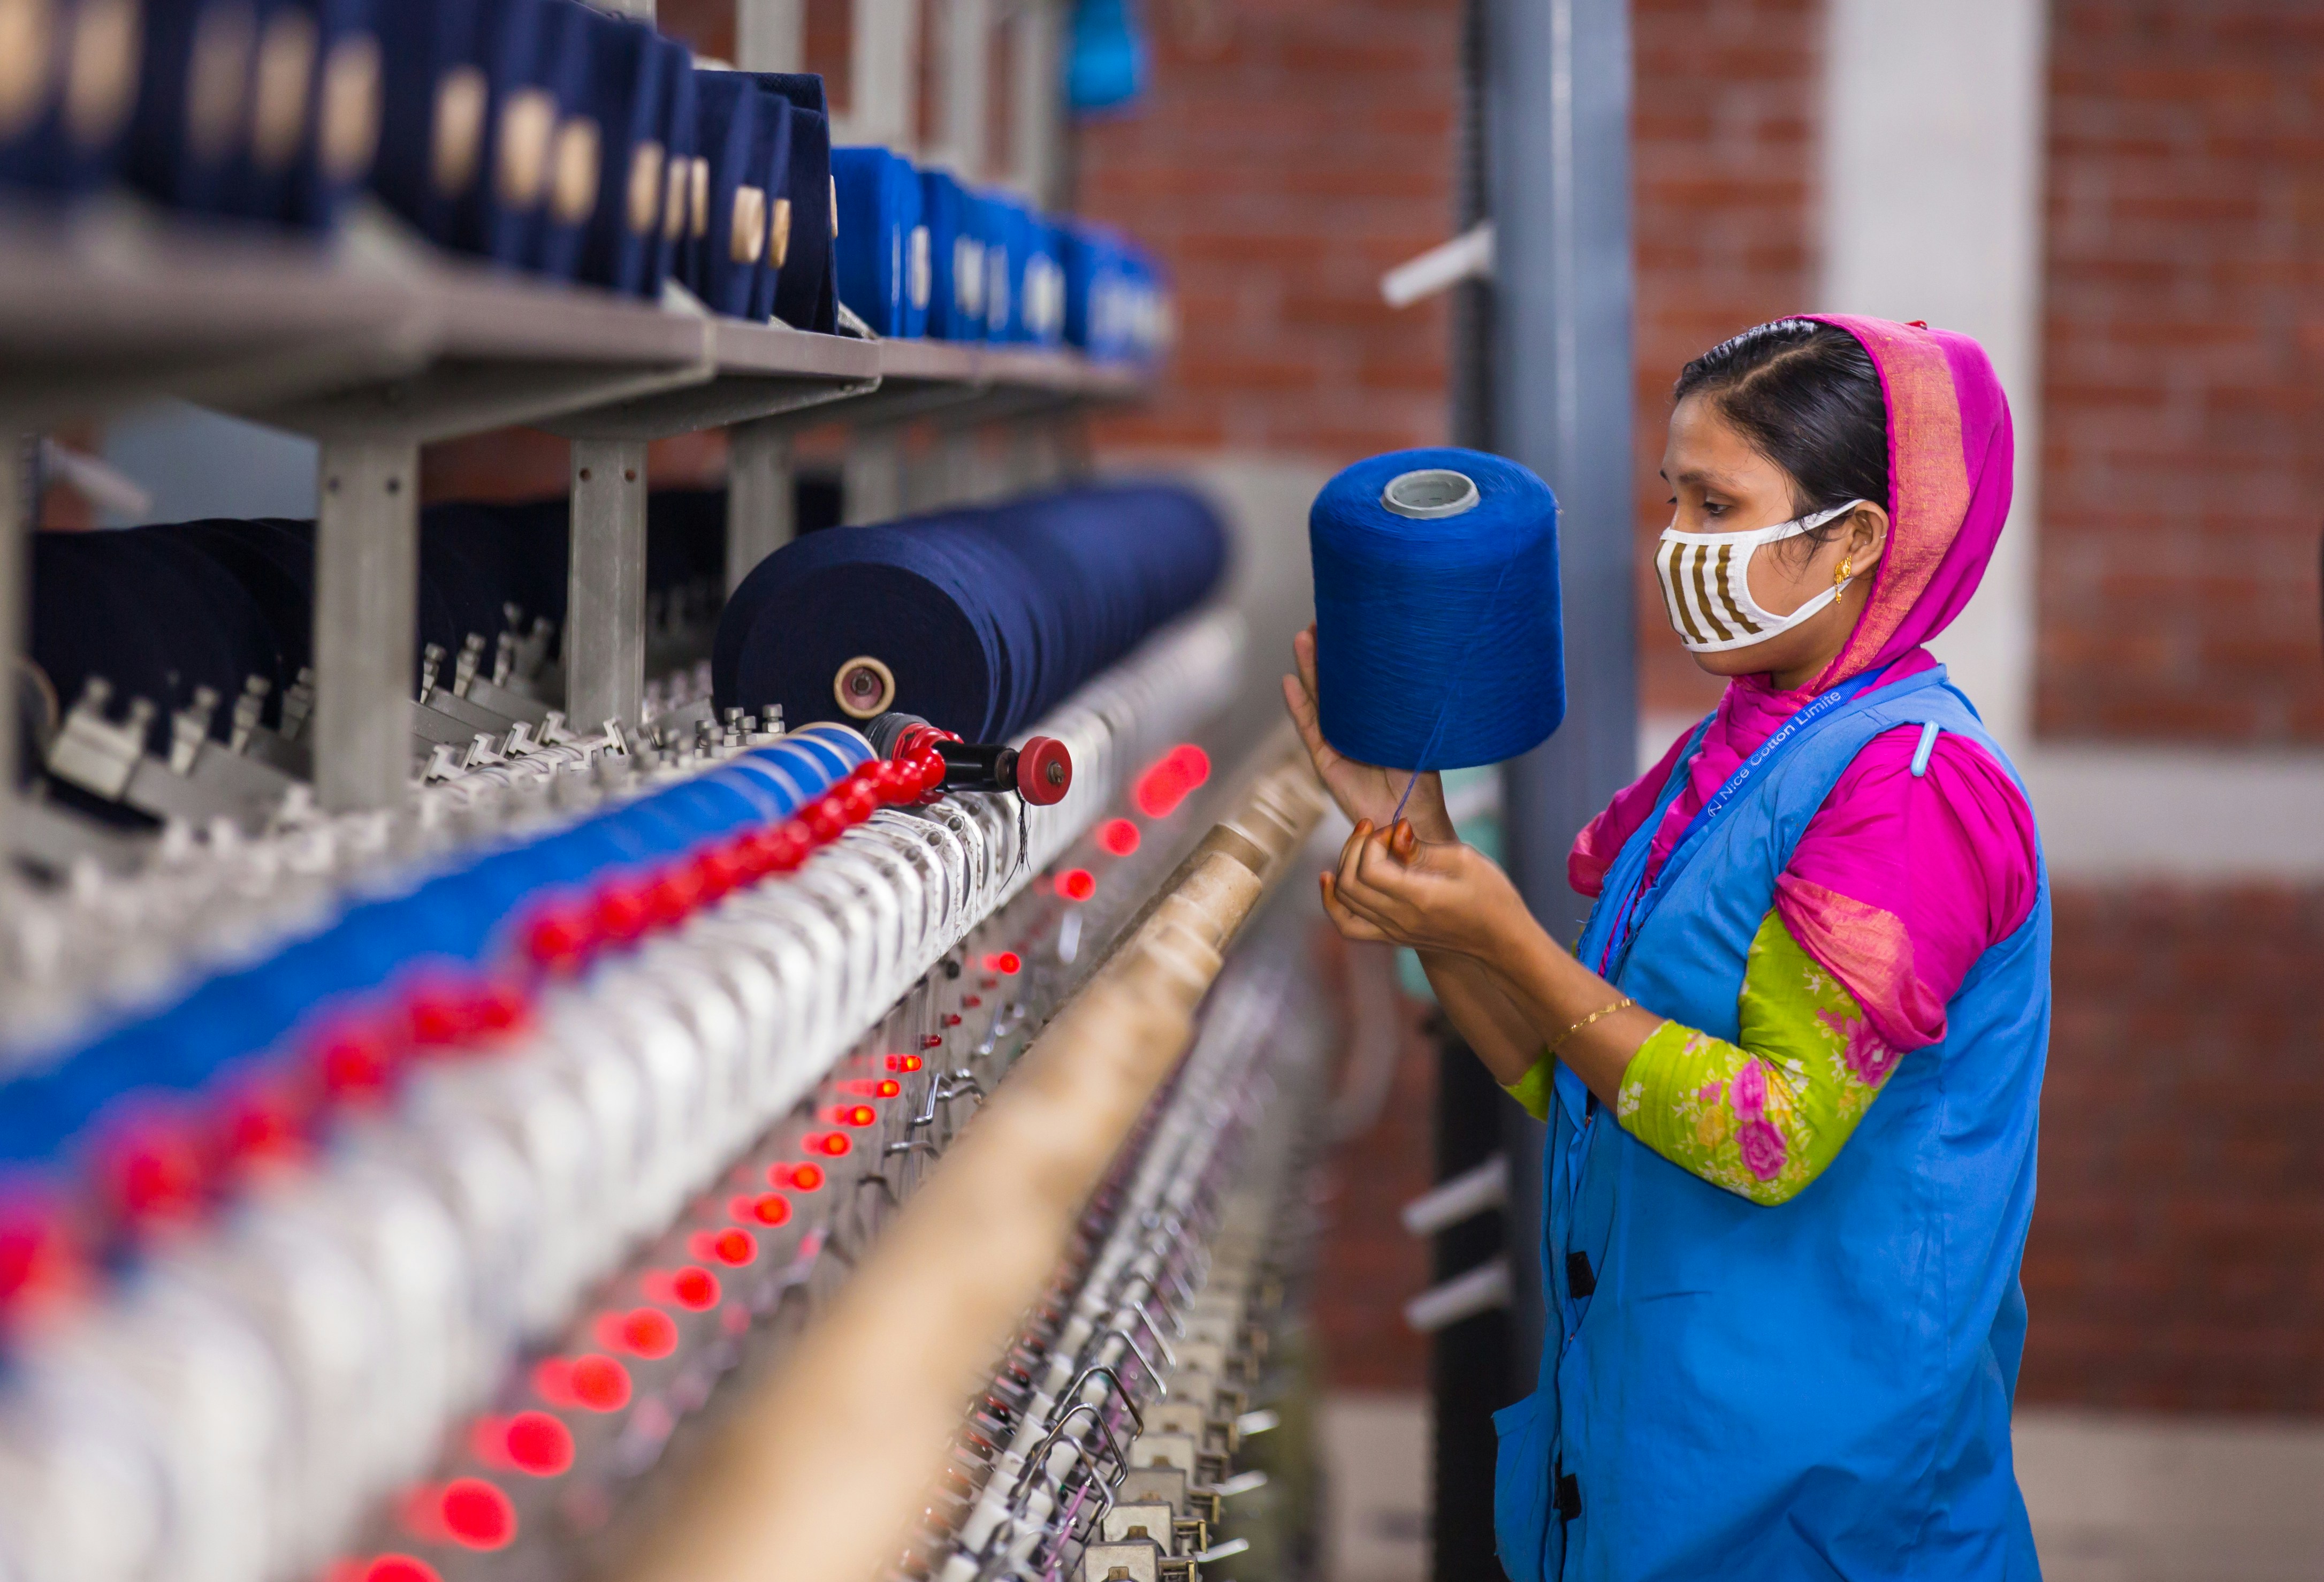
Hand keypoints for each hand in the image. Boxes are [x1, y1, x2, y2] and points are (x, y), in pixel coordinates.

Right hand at [1281, 625, 1453, 839]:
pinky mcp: (1326, 760)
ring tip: (1302, 640)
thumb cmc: (1420, 781)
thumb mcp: (1412, 736)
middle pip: (1333, 685)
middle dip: (1325, 654)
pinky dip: (1299, 705)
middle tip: (1318, 622)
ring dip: (1309, 670)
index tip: (1345, 624)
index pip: (1359, 682)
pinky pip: (1309, 728)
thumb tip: (1403, 670)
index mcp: (1376, 721)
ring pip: (1319, 699)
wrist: (1410, 819)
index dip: (1350, 655)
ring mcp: (1337, 742)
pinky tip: (1290, 682)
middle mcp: (1354, 728)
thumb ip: (1401, 710)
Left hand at [1320, 819, 1529, 961]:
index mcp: (1419, 899)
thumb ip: (1422, 847)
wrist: (1501, 941)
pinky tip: (1330, 878)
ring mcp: (1392, 931)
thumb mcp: (1465, 860)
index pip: (1369, 869)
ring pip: (1343, 900)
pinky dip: (1332, 901)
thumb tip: (1395, 830)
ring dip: (1344, 865)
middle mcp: (1399, 920)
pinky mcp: (1391, 936)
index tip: (1394, 827)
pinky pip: (1347, 924)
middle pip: (1349, 882)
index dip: (1373, 840)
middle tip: (1375, 828)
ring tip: (1363, 845)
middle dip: (1355, 846)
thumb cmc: (1492, 896)